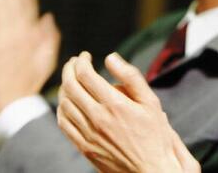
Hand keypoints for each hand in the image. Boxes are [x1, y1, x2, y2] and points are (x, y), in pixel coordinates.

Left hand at [57, 52, 199, 172]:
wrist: (151, 169)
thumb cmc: (154, 134)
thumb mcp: (150, 101)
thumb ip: (131, 77)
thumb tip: (111, 58)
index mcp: (114, 104)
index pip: (85, 75)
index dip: (82, 61)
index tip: (85, 56)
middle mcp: (98, 119)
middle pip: (71, 86)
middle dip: (69, 69)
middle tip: (74, 62)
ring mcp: (88, 135)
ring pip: (64, 104)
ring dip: (64, 87)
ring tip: (71, 79)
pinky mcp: (84, 147)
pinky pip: (64, 124)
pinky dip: (62, 108)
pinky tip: (68, 102)